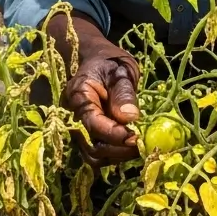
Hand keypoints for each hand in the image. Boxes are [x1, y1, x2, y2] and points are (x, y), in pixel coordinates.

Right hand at [61, 47, 141, 165]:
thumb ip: (124, 93)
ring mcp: (80, 128)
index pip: (93, 124)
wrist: (100, 60)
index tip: (136, 137)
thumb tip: (130, 118)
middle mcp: (75, 117)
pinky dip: (115, 154)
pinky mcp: (89, 135)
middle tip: (142, 145)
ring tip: (138, 146)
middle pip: (92, 147)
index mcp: (78, 96)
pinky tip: (131, 146)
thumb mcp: (121, 71)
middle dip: (118, 150)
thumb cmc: (111, 62)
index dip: (114, 135)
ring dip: (117, 156)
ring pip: (94, 155)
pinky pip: (98, 153)